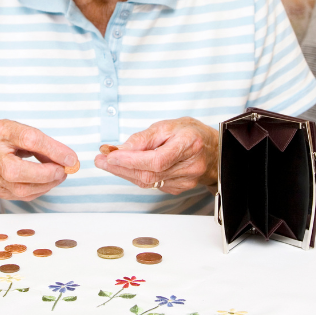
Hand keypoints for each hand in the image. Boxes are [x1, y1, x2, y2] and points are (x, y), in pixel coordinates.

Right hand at [0, 119, 78, 201]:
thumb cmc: (11, 140)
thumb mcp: (26, 132)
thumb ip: (46, 144)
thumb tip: (68, 160)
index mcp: (0, 132)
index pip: (28, 139)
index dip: (52, 150)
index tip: (70, 158)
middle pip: (15, 171)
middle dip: (45, 174)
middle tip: (62, 171)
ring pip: (19, 189)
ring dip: (46, 185)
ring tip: (58, 176)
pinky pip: (20, 196)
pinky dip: (38, 190)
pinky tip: (46, 183)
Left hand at [94, 117, 218, 194]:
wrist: (214, 150)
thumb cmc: (191, 134)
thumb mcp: (168, 125)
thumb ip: (145, 138)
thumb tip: (121, 149)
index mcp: (189, 145)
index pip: (156, 159)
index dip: (131, 160)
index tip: (111, 155)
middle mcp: (190, 166)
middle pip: (149, 173)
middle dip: (120, 168)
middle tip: (100, 159)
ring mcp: (186, 181)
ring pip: (148, 182)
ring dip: (124, 173)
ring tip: (107, 162)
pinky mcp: (179, 188)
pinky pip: (152, 184)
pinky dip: (136, 176)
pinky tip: (126, 168)